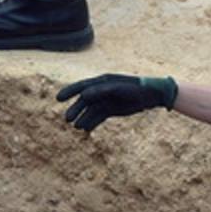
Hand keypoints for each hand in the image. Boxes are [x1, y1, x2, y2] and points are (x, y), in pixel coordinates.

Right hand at [54, 74, 176, 131]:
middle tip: (67, 120)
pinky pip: (98, 116)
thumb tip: (83, 95)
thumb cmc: (136, 89)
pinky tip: (86, 129)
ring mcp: (106, 100)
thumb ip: (101, 91)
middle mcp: (102, 91)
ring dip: (83, 118)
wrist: (152, 96)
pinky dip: (92, 122)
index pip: (82, 86)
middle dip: (75, 109)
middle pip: (84, 101)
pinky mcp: (112, 110)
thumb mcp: (118, 89)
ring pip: (91, 110)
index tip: (58, 99)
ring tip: (76, 127)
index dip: (69, 92)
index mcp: (102, 82)